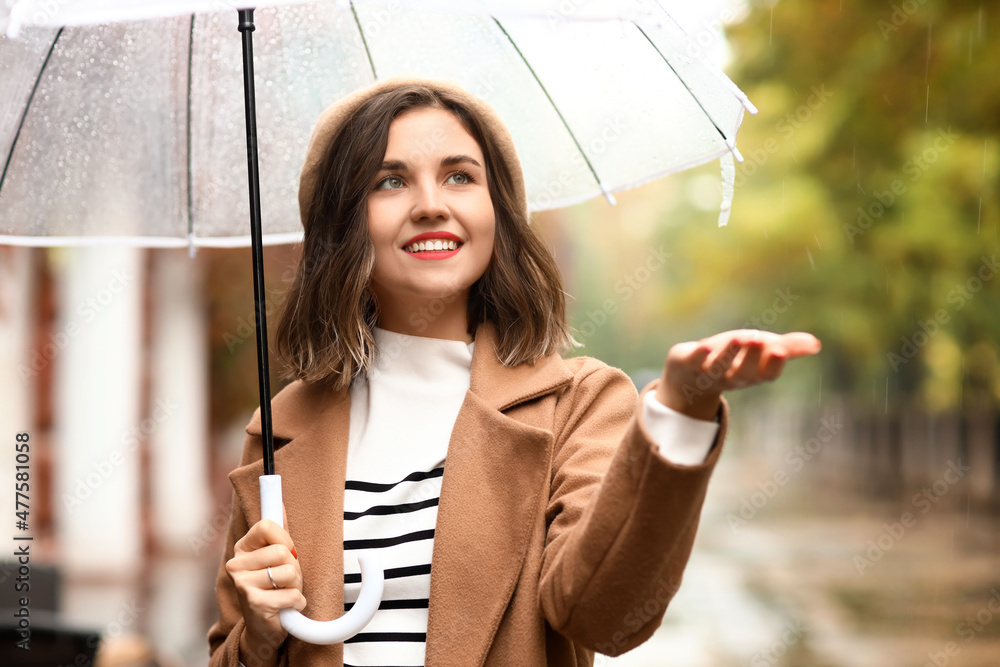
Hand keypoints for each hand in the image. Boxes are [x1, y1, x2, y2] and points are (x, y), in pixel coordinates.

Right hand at [225, 505, 305, 666]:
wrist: (263, 629)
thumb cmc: (272, 588)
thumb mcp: (275, 557)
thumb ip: (277, 532)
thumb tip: (279, 500)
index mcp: (242, 549)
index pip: (267, 525)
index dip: (285, 538)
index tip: (287, 551)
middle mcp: (236, 565)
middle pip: (283, 551)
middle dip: (294, 567)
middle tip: (285, 580)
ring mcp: (243, 585)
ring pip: (290, 572)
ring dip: (296, 586)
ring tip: (284, 593)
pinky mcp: (255, 604)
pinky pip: (293, 594)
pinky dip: (296, 603)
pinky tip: (285, 608)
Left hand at [655, 330, 820, 420]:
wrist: (689, 374)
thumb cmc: (732, 359)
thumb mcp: (759, 350)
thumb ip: (787, 347)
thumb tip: (816, 344)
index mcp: (751, 374)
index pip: (766, 374)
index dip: (774, 364)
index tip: (781, 350)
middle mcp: (731, 378)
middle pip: (744, 373)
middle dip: (752, 358)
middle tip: (758, 340)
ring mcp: (707, 373)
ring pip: (719, 368)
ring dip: (728, 356)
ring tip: (739, 338)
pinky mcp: (686, 364)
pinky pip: (692, 362)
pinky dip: (698, 356)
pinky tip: (704, 347)